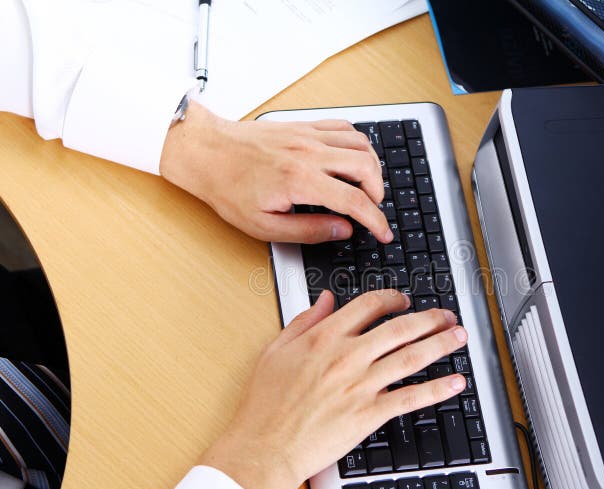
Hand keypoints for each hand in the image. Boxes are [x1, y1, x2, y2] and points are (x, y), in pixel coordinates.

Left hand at [159, 100, 391, 243]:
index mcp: (300, 181)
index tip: (383, 232)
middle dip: (379, 192)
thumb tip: (342, 230)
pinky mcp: (304, 126)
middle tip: (373, 209)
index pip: (354, 201)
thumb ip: (308, 230)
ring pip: (361, 143)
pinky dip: (358, 143)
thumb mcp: (264, 226)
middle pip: (366, 167)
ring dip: (372, 166)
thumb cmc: (228, 188)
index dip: (376, 220)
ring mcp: (308, 135)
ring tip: (368, 185)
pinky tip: (354, 158)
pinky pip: (344, 127)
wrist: (206, 152)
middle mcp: (309, 153)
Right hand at [200, 290, 467, 488]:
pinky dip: (437, 388)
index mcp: (325, 337)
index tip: (404, 300)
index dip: (393, 299)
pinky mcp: (369, 414)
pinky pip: (411, 397)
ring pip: (412, 357)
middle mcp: (347, 356)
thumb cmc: (265, 403)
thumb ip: (304, 321)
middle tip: (446, 316)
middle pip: (400, 328)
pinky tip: (455, 381)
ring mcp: (361, 385)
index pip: (369, 306)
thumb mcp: (276, 350)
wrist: (265, 447)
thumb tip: (326, 300)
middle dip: (429, 318)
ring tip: (459, 337)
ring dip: (440, 344)